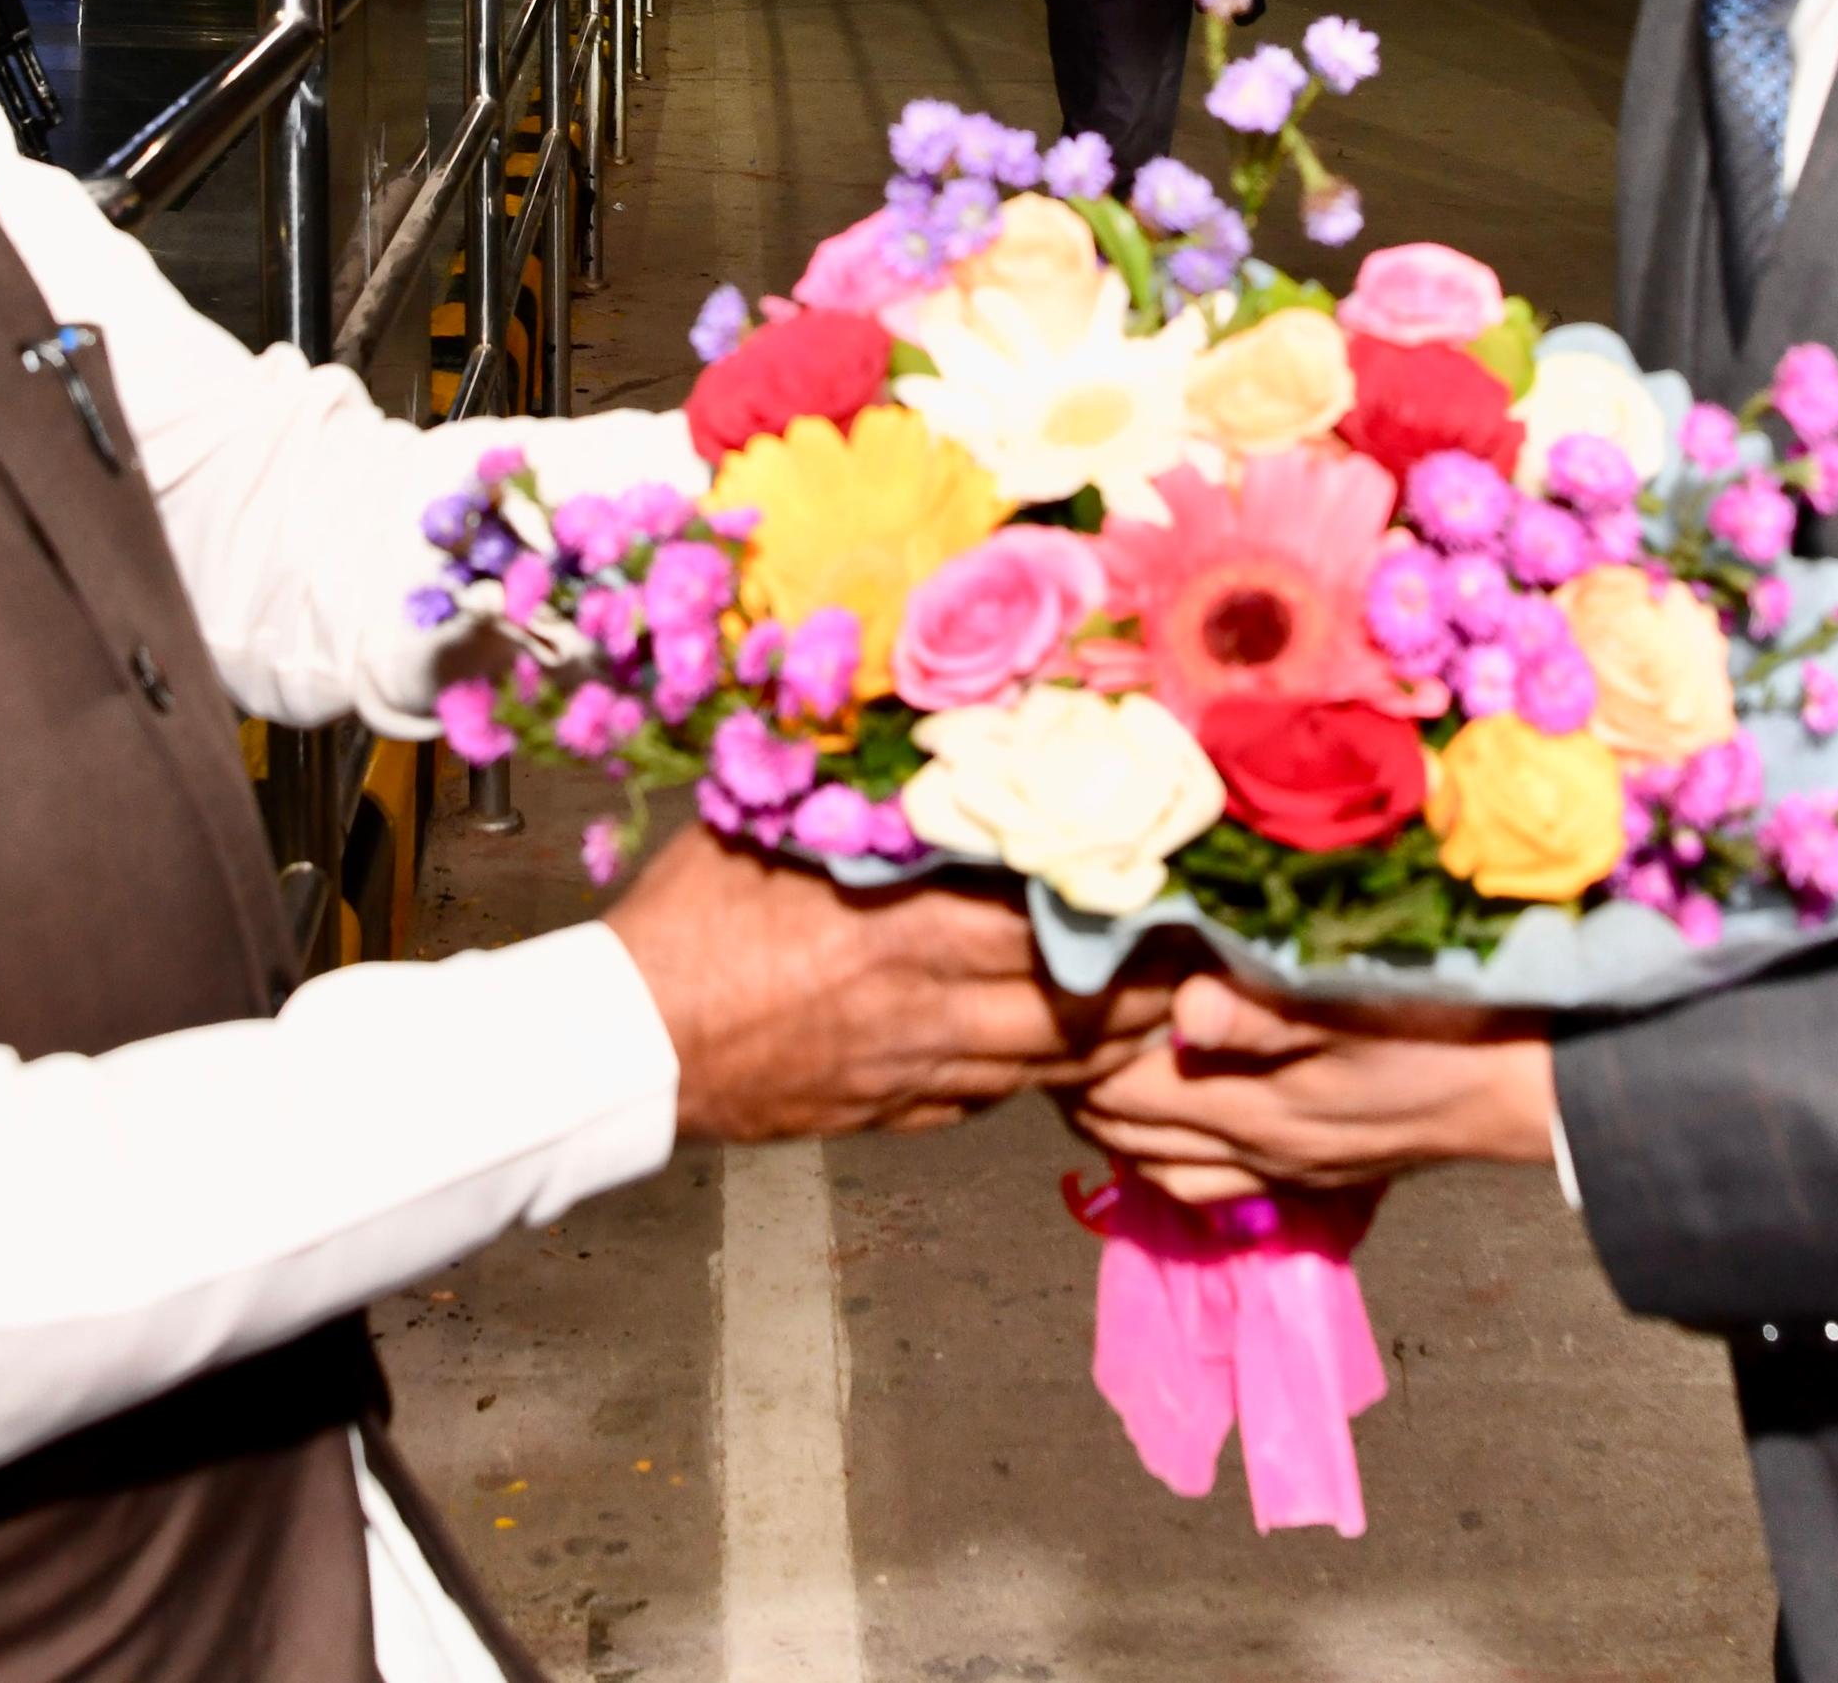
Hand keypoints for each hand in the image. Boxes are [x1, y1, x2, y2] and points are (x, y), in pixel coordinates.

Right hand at [604, 825, 1176, 1143]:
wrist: (634, 1045)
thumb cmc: (693, 916)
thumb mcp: (777, 823)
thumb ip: (862, 787)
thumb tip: (920, 723)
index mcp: (917, 925)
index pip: (1065, 918)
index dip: (1137, 903)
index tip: (1183, 874)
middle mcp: (939, 1007)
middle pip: (1091, 1006)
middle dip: (1159, 980)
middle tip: (1203, 943)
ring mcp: (926, 1073)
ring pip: (1061, 1063)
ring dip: (1120, 1034)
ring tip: (1165, 996)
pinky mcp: (905, 1114)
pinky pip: (1006, 1095)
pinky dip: (1049, 1070)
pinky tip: (1064, 1043)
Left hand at [1070, 974, 1556, 1200]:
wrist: (1520, 1087)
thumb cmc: (1438, 1026)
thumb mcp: (1353, 1005)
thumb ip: (1261, 1012)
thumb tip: (1183, 1012)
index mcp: (1254, 1108)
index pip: (1126, 1087)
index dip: (1076, 1048)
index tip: (1044, 999)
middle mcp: (1256, 1153)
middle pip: (1130, 1132)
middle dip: (1077, 1086)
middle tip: (1045, 1033)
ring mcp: (1282, 1172)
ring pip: (1163, 1167)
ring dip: (1115, 1127)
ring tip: (1083, 1076)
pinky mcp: (1310, 1175)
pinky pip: (1209, 1186)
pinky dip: (1166, 1159)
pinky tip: (1162, 1131)